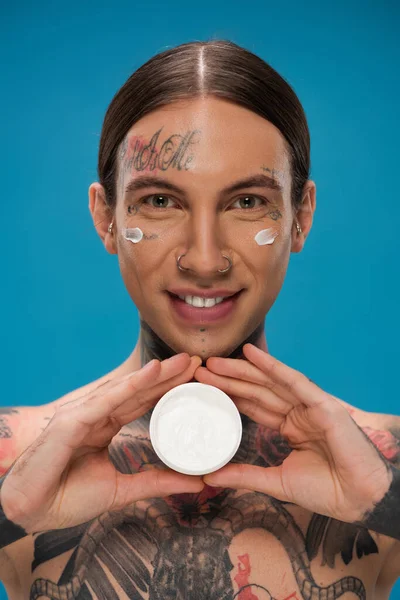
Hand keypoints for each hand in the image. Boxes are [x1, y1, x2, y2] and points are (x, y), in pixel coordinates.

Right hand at [1, 354, 203, 532]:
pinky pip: (107, 400)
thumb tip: (198, 482)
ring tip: (183, 361)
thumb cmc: (67, 499)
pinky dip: (130, 385)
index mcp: (103, 426)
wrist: (32, 513)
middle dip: (167, 375)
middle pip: (137, 390)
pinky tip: (153, 371)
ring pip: (125, 389)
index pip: (140, 402)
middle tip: (196, 360)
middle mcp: (94, 414)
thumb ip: (158, 483)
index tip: (194, 378)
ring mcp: (82, 414)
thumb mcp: (123, 490)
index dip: (166, 389)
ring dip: (155, 374)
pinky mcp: (72, 421)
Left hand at [194, 344, 390, 523]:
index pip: (254, 405)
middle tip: (201, 369)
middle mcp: (298, 412)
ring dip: (242, 370)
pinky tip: (250, 354)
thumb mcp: (275, 481)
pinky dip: (272, 366)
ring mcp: (310, 406)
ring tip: (214, 362)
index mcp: (290, 426)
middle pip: (257, 390)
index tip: (204, 387)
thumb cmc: (325, 491)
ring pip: (270, 382)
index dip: (230, 394)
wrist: (357, 500)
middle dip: (229, 379)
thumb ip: (244, 475)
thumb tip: (209, 477)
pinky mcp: (322, 404)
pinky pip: (293, 381)